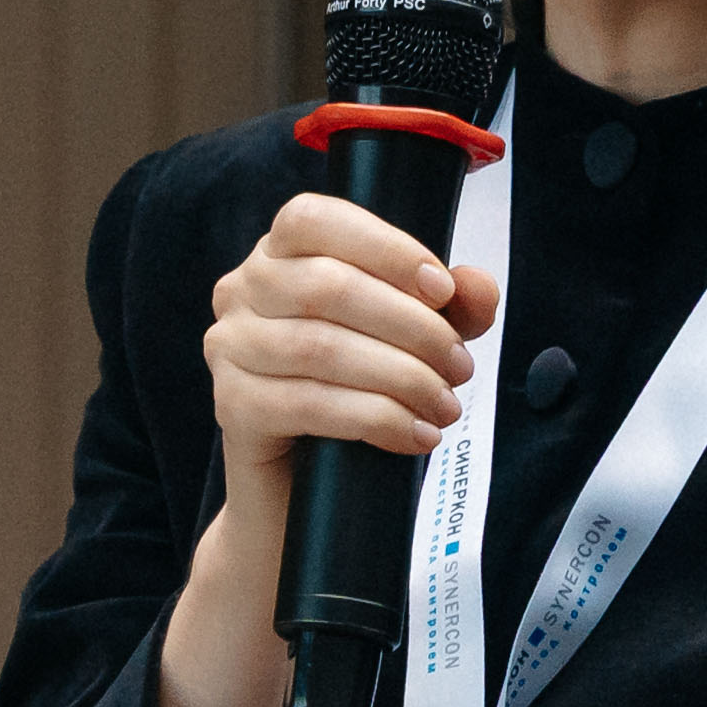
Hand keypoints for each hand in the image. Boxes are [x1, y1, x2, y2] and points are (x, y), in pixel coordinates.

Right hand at [200, 191, 501, 535]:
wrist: (301, 487)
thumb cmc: (355, 392)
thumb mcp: (414, 338)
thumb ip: (451, 305)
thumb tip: (478, 286)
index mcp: (278, 252)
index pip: (315, 220)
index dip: (386, 248)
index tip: (445, 290)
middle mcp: (241, 290)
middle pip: (328, 287)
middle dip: (411, 327)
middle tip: (459, 367)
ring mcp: (228, 347)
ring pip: (321, 348)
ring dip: (400, 377)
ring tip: (445, 405)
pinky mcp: (231, 405)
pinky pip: (307, 404)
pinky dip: (374, 418)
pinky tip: (415, 435)